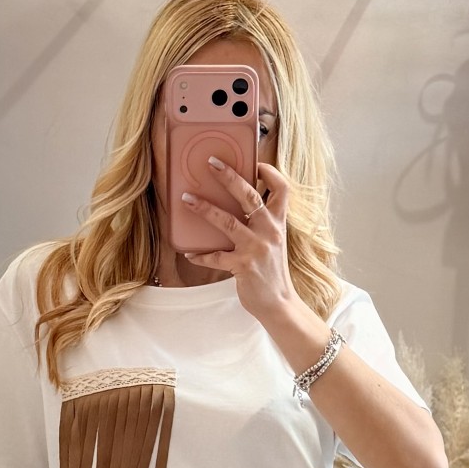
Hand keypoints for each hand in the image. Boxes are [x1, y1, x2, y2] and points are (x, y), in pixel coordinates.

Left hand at [179, 157, 296, 323]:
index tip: (255, 164)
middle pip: (249, 196)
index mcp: (278, 223)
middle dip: (229, 177)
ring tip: (187, 199)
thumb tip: (238, 208)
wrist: (279, 304)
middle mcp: (269, 231)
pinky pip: (216, 257)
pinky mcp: (243, 266)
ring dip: (205, 209)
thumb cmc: (272, 272)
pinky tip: (190, 253)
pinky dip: (201, 255)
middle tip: (211, 163)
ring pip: (227, 222)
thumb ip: (261, 224)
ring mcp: (256, 248)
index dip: (270, 173)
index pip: (282, 189)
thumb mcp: (273, 243)